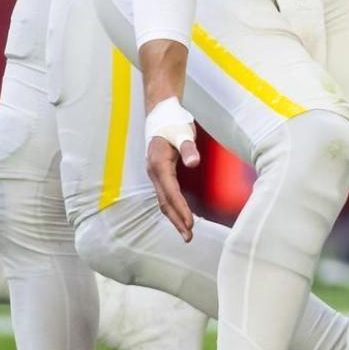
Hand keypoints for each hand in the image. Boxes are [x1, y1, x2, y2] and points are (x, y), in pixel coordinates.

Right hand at [144, 97, 199, 241]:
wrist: (161, 112)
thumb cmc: (173, 121)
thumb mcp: (183, 131)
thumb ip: (188, 148)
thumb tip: (194, 163)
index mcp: (158, 163)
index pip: (171, 192)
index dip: (180, 209)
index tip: (190, 223)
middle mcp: (154, 172)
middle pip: (165, 202)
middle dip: (176, 220)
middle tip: (188, 237)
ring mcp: (155, 173)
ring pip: (163, 200)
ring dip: (174, 217)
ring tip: (186, 233)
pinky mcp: (160, 172)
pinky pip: (165, 195)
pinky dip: (173, 207)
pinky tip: (181, 216)